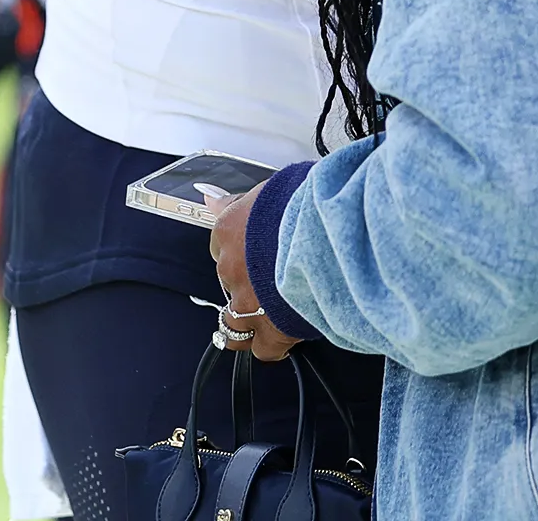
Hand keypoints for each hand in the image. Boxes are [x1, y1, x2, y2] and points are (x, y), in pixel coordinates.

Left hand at [209, 185, 302, 363]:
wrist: (328, 234)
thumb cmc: (306, 205)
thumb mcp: (271, 187)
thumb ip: (239, 202)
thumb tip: (210, 200)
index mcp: (230, 230)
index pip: (221, 244)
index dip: (242, 248)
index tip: (256, 250)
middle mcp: (232, 268)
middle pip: (229, 281)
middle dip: (248, 282)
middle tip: (275, 277)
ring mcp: (247, 303)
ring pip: (234, 322)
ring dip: (251, 318)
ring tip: (272, 312)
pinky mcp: (271, 331)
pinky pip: (264, 349)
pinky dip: (275, 344)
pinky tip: (288, 334)